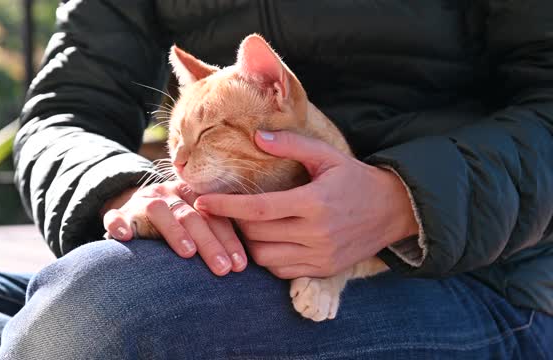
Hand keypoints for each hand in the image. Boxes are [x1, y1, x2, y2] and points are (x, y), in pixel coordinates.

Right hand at [102, 180, 247, 275]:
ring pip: (158, 211)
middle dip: (209, 243)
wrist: (132, 211)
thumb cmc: (175, 225)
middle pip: (191, 215)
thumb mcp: (195, 223)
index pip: (213, 217)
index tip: (240, 265)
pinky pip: (116, 217)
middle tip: (223, 268)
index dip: (228, 240)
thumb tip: (246, 265)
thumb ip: (215, 234)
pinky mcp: (119, 214)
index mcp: (191, 195)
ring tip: (187, 253)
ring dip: (174, 231)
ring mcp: (141, 203)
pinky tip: (126, 237)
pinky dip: (119, 224)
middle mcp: (168, 195)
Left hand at [195, 130, 417, 278]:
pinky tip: (268, 240)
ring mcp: (320, 256)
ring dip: (249, 243)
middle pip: (257, 235)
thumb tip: (256, 137)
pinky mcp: (323, 270)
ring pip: (265, 258)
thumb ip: (291, 144)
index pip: (258, 209)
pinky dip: (268, 258)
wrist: (393, 210)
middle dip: (234, 223)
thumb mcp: (327, 155)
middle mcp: (316, 234)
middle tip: (225, 210)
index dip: (226, 207)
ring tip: (247, 225)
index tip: (201, 202)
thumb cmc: (355, 179)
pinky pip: (282, 271)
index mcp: (314, 202)